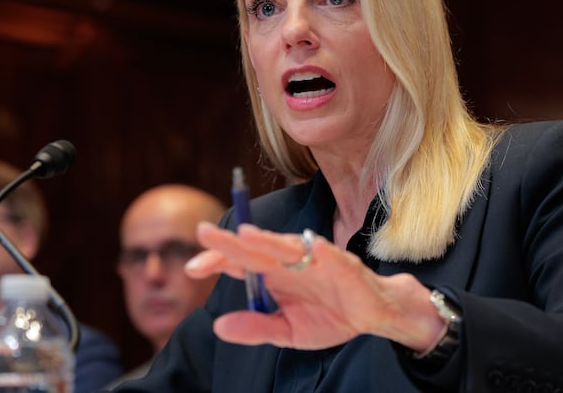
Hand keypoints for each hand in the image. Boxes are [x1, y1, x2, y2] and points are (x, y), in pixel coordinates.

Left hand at [185, 222, 443, 351]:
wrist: (371, 317)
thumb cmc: (329, 316)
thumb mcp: (287, 331)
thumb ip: (256, 327)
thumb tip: (218, 327)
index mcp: (274, 274)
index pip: (239, 263)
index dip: (216, 260)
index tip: (191, 267)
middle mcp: (290, 261)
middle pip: (255, 248)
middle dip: (230, 242)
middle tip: (203, 232)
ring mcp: (315, 259)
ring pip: (288, 245)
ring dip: (268, 239)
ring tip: (246, 235)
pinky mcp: (342, 264)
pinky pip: (331, 255)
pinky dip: (322, 250)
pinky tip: (313, 247)